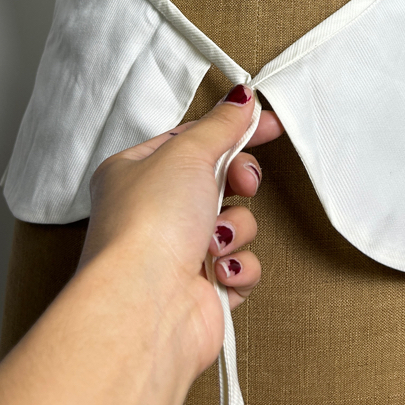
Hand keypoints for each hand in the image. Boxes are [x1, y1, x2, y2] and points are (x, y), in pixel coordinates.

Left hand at [77, 85, 283, 375]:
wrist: (147, 306)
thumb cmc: (149, 225)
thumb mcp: (187, 153)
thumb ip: (221, 125)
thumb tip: (241, 98)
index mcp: (136, 172)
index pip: (191, 139)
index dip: (231, 130)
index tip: (268, 124)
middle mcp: (154, 212)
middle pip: (219, 179)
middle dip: (238, 181)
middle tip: (241, 182)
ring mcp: (179, 252)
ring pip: (237, 222)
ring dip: (236, 228)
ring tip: (214, 242)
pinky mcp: (204, 289)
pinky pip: (242, 265)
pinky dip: (237, 267)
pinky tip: (219, 273)